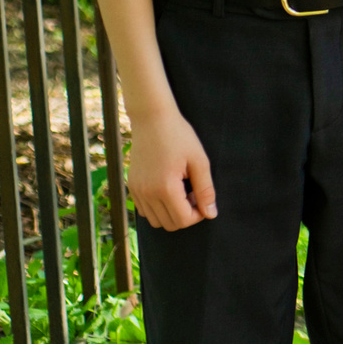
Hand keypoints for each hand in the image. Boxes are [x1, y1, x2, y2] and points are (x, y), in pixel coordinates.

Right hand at [128, 105, 216, 229]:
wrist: (152, 119)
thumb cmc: (179, 136)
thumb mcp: (199, 161)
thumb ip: (205, 190)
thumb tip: (211, 214)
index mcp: (165, 188)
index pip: (183, 220)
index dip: (199, 214)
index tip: (203, 198)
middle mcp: (147, 193)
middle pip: (169, 224)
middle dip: (186, 214)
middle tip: (193, 193)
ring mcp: (136, 190)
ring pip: (155, 220)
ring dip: (171, 212)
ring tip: (181, 190)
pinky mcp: (132, 186)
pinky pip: (145, 210)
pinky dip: (158, 207)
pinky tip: (168, 188)